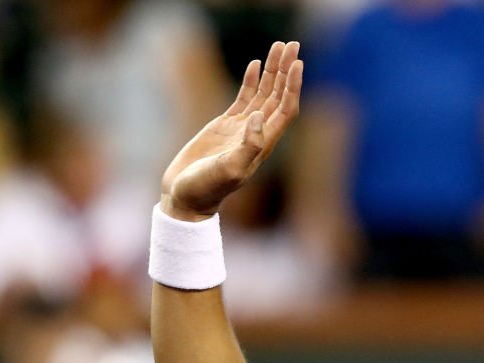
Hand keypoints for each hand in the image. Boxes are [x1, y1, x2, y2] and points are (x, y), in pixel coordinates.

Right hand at [161, 41, 302, 220]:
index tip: (297, 64)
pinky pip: (244, 98)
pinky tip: (256, 64)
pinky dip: (251, 81)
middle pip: (279, 96)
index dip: (293, 87)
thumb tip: (258, 118)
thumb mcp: (229, 171)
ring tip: (279, 47)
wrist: (186, 196)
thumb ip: (247, 148)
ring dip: (273, 71)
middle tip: (293, 45)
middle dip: (287, 71)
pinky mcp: (225, 126)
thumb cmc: (206, 189)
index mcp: (263, 144)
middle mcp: (258, 134)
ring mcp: (242, 129)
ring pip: (264, 94)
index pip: (285, 110)